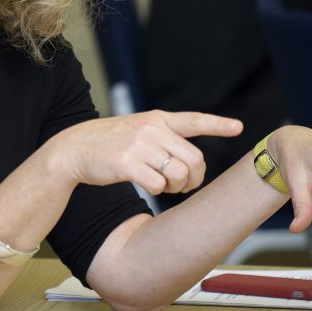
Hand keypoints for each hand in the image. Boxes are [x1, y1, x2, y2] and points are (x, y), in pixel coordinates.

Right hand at [45, 110, 242, 194]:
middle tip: (184, 186)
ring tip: (166, 187)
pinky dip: (157, 190)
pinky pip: (158, 184)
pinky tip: (147, 186)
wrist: (73, 149)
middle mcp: (151, 129)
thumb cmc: (109, 144)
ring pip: (179, 174)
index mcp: (157, 119)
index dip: (217, 125)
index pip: (193, 120)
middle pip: (194, 159)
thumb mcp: (137, 130)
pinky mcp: (127, 163)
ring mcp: (139, 146)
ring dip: (177, 187)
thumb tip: (191, 161)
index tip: (238, 128)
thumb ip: (162, 137)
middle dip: (195, 178)